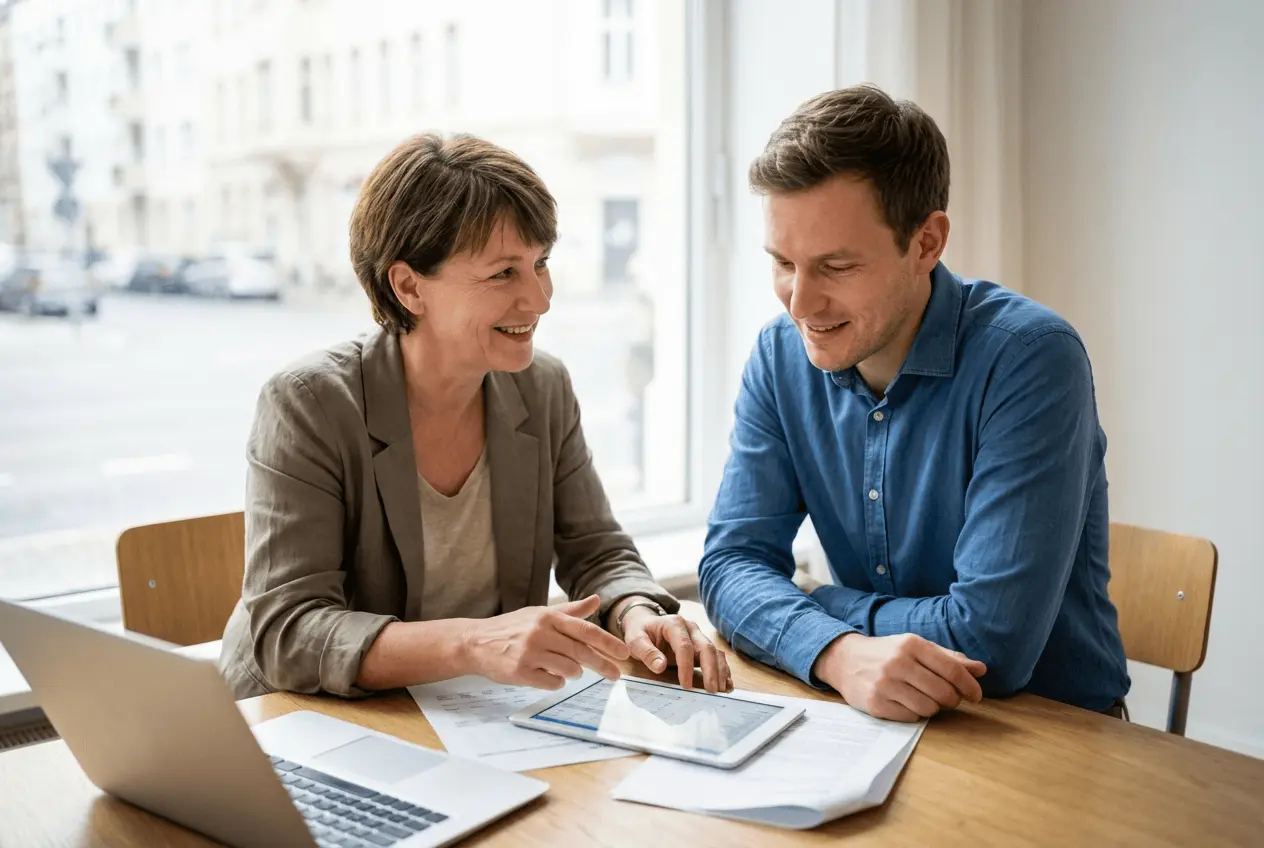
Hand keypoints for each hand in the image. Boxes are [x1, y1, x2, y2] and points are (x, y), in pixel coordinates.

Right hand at [462, 595, 629, 689]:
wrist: (476, 642)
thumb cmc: (513, 627)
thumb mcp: (540, 613)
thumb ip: (570, 610)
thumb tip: (596, 600)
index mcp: (548, 617)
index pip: (585, 630)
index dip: (608, 642)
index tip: (624, 653)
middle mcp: (540, 633)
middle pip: (581, 652)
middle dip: (602, 665)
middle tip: (615, 676)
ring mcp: (529, 653)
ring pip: (568, 669)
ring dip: (574, 673)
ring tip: (567, 669)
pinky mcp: (520, 672)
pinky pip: (551, 682)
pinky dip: (556, 681)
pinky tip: (548, 675)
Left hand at [620, 606, 732, 692]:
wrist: (645, 623)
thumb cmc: (640, 633)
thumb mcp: (635, 640)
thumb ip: (646, 652)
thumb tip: (660, 666)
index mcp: (674, 624)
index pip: (684, 645)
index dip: (686, 666)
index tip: (685, 685)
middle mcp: (691, 628)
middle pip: (706, 647)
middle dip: (711, 670)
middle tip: (712, 690)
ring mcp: (699, 636)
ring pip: (715, 652)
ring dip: (720, 671)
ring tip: (722, 690)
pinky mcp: (702, 646)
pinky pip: (716, 656)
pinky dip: (722, 669)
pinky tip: (726, 684)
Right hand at [813, 632, 986, 721]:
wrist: (845, 660)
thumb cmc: (888, 653)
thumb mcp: (916, 648)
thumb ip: (948, 658)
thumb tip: (981, 669)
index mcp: (912, 644)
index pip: (952, 670)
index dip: (970, 686)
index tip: (976, 696)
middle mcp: (898, 662)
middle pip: (944, 692)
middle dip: (952, 700)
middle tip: (949, 699)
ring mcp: (885, 684)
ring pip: (929, 708)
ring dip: (933, 707)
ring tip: (924, 699)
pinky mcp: (876, 703)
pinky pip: (911, 716)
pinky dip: (915, 713)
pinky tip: (907, 703)